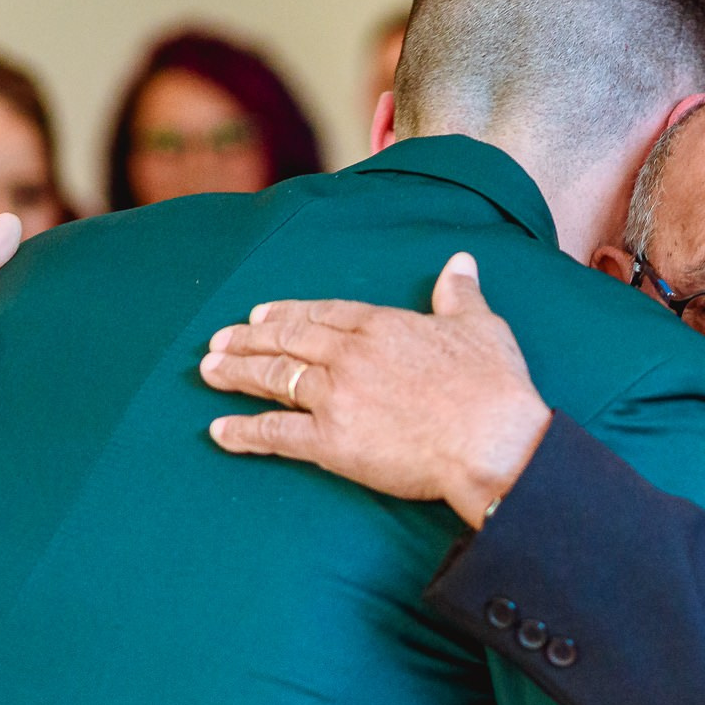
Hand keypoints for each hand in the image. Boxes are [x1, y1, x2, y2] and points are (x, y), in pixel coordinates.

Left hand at [202, 253, 553, 527]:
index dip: (287, 314)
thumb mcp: (482, 326)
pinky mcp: (332, 442)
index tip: (261, 314)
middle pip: (286, 341)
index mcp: (382, 325)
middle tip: (219, 340)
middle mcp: (349, 355)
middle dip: (248, 339)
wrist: (493, 441)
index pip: (321, 314)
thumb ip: (460, 294)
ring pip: (273, 380)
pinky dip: (244, 432)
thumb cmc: (495, 388)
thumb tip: (460, 263)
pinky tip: (220, 430)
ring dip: (237, 374)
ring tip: (210, 372)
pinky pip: (276, 433)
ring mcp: (336, 397)